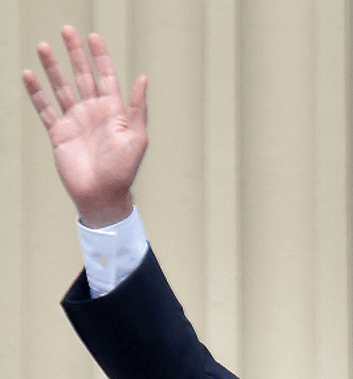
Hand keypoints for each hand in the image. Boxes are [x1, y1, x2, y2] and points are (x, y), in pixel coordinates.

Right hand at [22, 25, 147, 227]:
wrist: (102, 195)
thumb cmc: (124, 170)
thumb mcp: (137, 138)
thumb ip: (137, 108)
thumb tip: (143, 77)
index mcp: (114, 112)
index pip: (106, 77)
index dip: (100, 56)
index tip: (94, 36)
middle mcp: (94, 113)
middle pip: (82, 76)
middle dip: (76, 53)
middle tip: (67, 30)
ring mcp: (75, 122)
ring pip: (61, 88)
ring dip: (53, 67)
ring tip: (45, 46)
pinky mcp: (59, 134)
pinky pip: (45, 109)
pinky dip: (36, 92)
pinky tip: (29, 75)